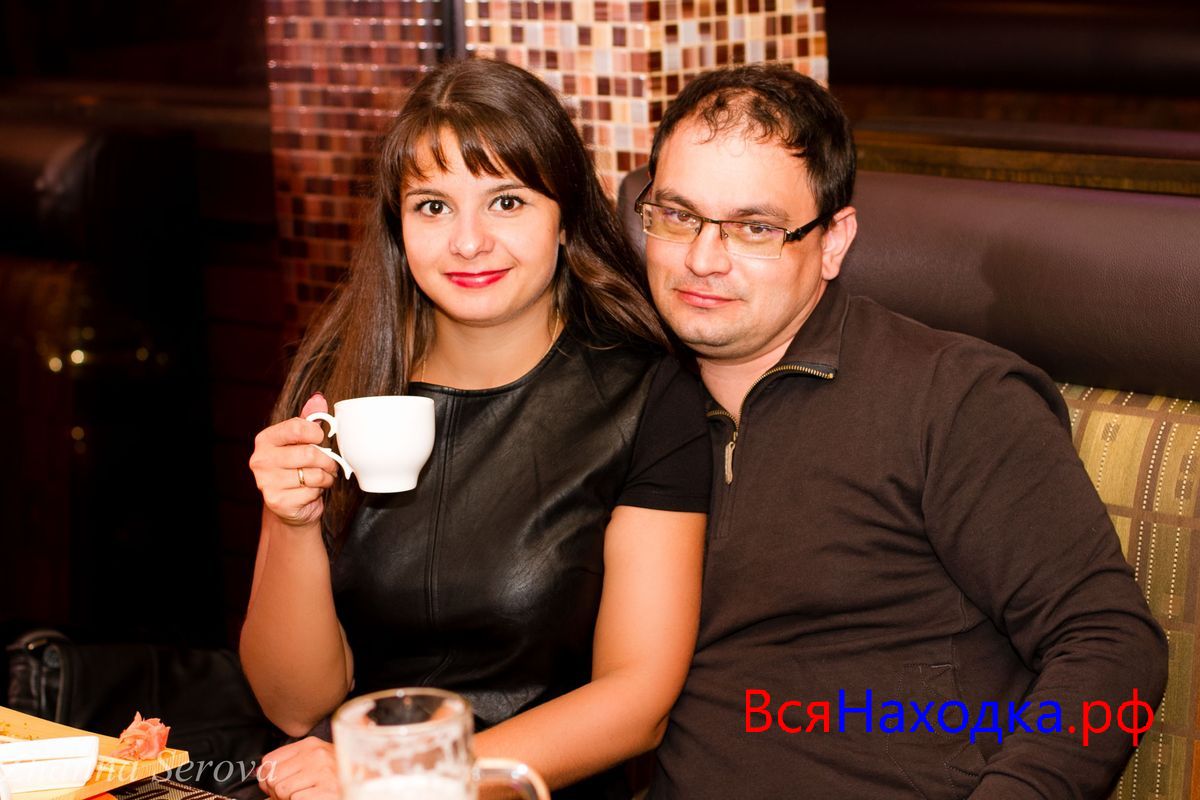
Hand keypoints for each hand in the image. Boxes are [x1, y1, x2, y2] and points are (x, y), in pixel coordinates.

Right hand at [249, 393, 339, 526]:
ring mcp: (266, 482)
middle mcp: (261, 460)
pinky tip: (312, 491)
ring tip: (322, 477)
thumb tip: (318, 399)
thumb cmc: (298, 468)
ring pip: (313, 474)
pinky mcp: (277, 501)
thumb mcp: (302, 441)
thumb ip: (310, 419)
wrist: (290, 504)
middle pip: (309, 453)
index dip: (316, 433)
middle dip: (327, 460)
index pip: (296, 427)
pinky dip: (319, 491)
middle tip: (329, 464)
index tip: (321, 438)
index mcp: (266, 440)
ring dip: (326, 477)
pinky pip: (311, 492)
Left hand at [257, 737, 338, 799]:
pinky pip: (295, 799)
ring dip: (289, 799)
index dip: (268, 778)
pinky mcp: (327, 789)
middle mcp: (316, 754)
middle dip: (277, 792)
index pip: (269, 761)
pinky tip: (314, 797)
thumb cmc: (337, 775)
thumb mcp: (314, 761)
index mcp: (310, 745)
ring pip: (282, 790)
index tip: (278, 785)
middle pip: (272, 777)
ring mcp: (322, 771)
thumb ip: (289, 763)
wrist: (366, 782)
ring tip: (306, 795)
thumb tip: (261, 776)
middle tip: (294, 794)